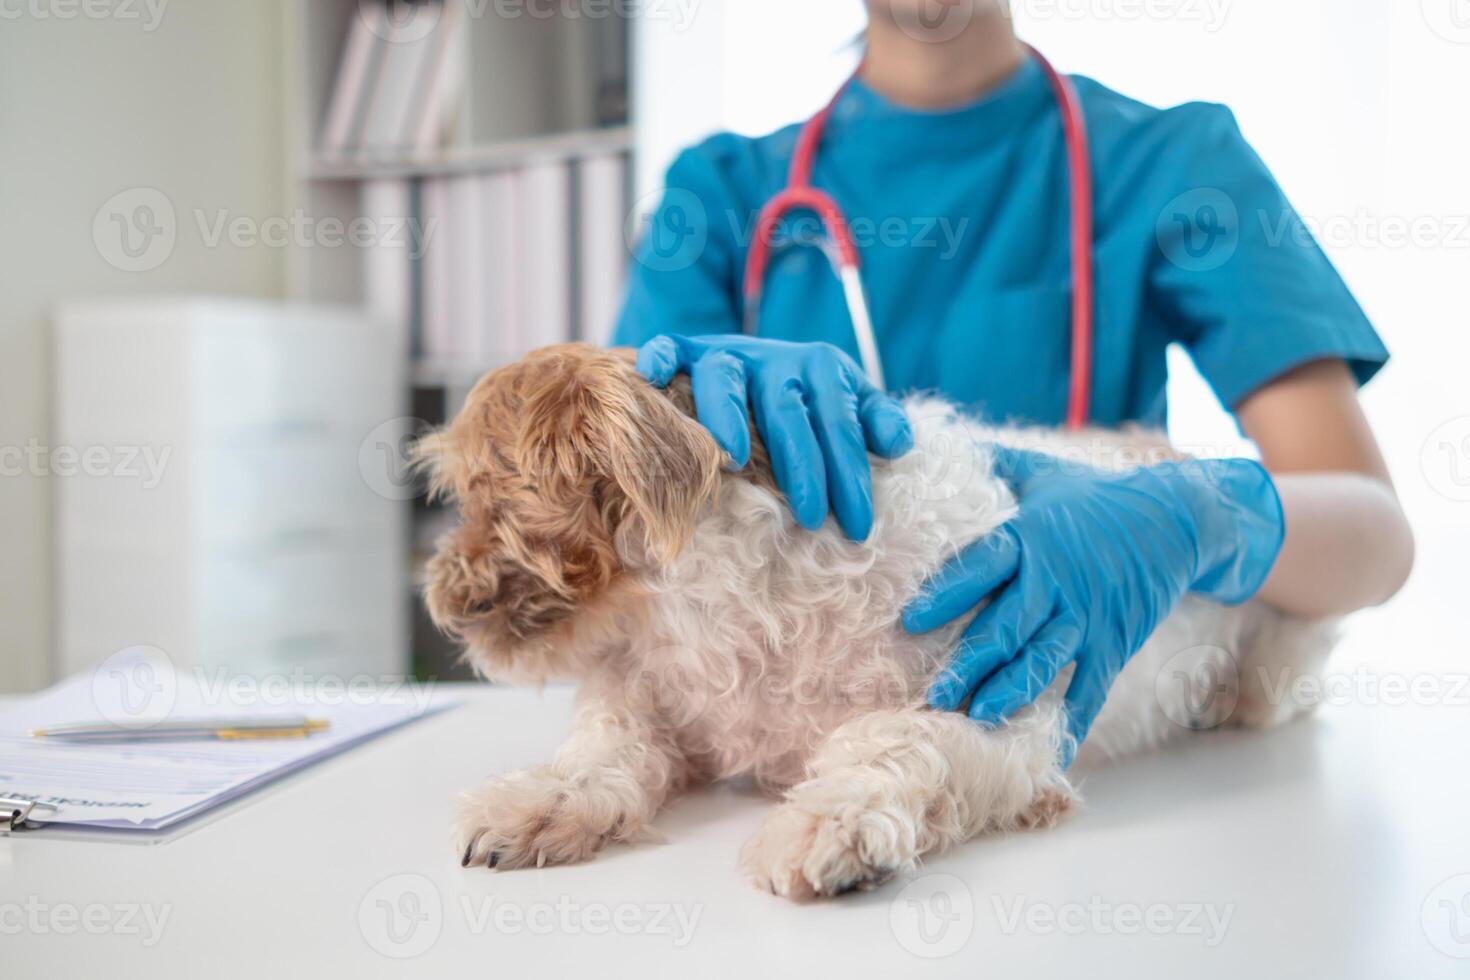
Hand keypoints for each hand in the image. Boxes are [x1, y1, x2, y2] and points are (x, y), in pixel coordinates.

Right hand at [635, 335, 912, 540]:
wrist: (770, 363)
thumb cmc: (814, 399)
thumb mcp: (854, 403)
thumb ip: (877, 419)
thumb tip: (899, 442)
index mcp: (821, 367)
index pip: (839, 424)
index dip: (851, 473)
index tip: (859, 524)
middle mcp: (773, 358)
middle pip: (787, 410)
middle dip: (803, 464)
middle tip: (813, 516)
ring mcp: (729, 354)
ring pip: (725, 378)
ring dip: (727, 415)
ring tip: (731, 458)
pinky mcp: (690, 352)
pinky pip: (673, 346)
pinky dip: (662, 355)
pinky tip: (655, 374)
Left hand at [903, 445, 1283, 761]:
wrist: (1177, 520)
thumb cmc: (1094, 496)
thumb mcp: (1041, 473)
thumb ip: (988, 465)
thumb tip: (926, 441)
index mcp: (1032, 538)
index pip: (982, 567)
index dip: (947, 593)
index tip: (910, 619)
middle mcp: (1057, 582)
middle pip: (1006, 627)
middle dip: (969, 662)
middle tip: (935, 694)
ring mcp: (1088, 617)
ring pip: (1043, 662)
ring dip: (1009, 693)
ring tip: (976, 719)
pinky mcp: (1114, 643)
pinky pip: (1090, 688)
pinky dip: (1072, 721)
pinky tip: (1050, 750)